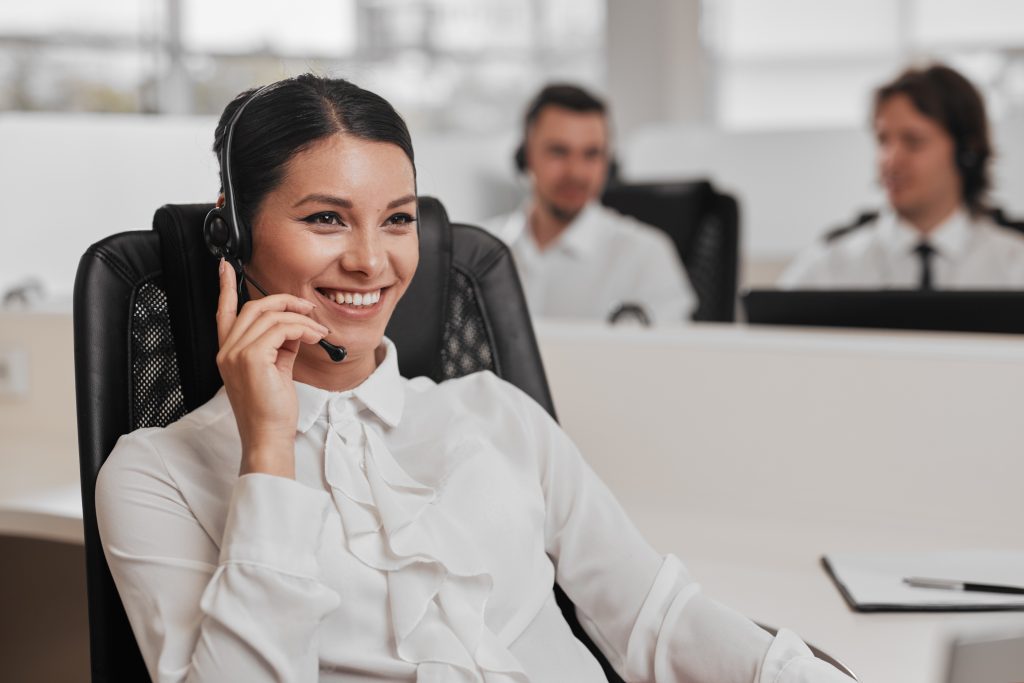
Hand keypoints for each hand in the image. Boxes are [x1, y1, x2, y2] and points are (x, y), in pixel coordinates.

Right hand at [215, 259, 329, 477]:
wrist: (268, 436)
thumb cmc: (270, 410)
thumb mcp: (275, 370)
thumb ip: (280, 345)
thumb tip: (295, 327)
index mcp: (228, 353)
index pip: (223, 312)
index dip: (225, 287)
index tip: (226, 267)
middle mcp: (227, 351)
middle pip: (253, 307)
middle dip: (284, 301)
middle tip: (307, 309)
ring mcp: (236, 354)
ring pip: (270, 315)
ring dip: (300, 318)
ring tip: (318, 331)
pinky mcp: (252, 358)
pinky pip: (281, 328)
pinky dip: (303, 329)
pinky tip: (314, 338)